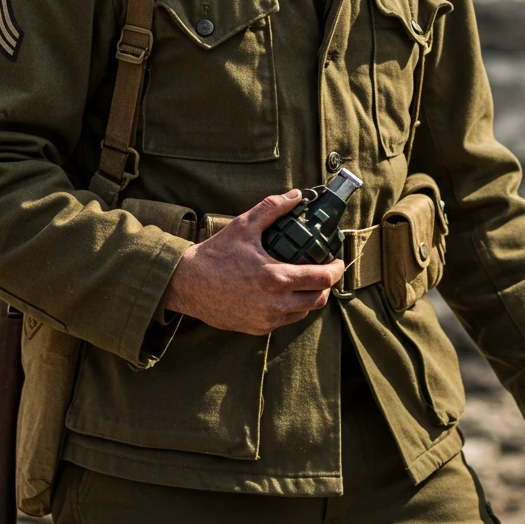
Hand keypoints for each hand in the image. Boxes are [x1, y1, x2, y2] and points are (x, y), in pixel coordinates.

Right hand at [165, 190, 345, 334]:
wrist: (187, 285)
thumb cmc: (215, 255)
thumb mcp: (244, 226)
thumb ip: (272, 208)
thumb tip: (296, 195)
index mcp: (276, 278)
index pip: (322, 279)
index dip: (336, 269)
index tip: (337, 260)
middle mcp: (275, 304)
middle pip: (319, 300)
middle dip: (327, 284)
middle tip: (325, 269)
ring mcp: (266, 319)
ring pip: (304, 313)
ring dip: (311, 297)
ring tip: (307, 281)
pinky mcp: (257, 329)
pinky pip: (286, 321)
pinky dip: (293, 309)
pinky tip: (286, 294)